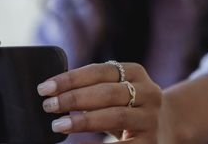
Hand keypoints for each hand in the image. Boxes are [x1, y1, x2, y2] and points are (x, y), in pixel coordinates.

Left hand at [37, 62, 162, 142]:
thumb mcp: (113, 91)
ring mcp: (151, 117)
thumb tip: (51, 91)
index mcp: (135, 72)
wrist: (162, 128)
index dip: (70, 79)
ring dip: (83, 121)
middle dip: (74, 98)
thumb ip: (90, 87)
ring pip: (116, 116)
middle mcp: (149, 91)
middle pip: (107, 92)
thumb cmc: (124, 106)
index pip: (99, 71)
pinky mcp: (151, 141)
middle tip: (48, 105)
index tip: (45, 88)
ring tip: (58, 125)